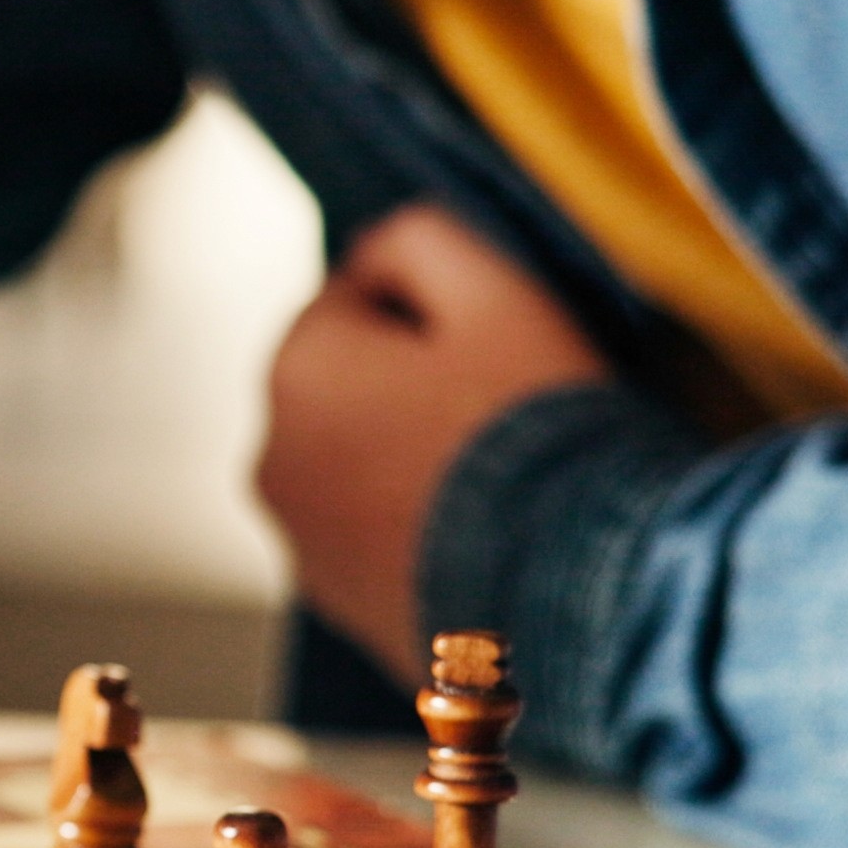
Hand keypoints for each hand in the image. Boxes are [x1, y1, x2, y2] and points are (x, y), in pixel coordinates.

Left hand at [258, 203, 608, 677]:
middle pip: (353, 387)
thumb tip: (375, 252)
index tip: (497, 345)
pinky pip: (379, 539)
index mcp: (294, 369)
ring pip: (362, 464)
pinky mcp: (342, 609)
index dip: (438, 311)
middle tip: (506, 412)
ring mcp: (302, 543)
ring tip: (502, 483)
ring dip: (413, 458)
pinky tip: (488, 538)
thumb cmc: (536, 426)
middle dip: (414, 387)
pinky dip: (418, 528)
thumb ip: (420, 238)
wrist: (575, 591)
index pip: (357, 299)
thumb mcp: (495, 290)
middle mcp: (271, 459)